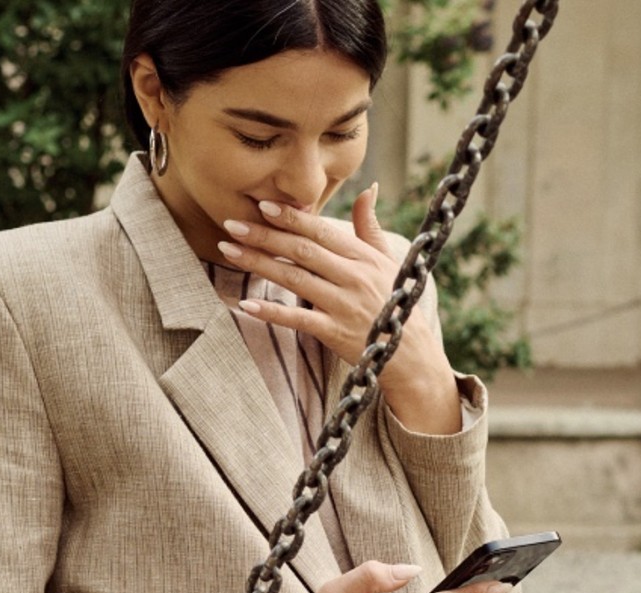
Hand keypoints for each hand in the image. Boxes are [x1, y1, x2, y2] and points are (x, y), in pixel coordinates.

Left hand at [217, 189, 460, 433]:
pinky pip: (298, 319)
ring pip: (295, 279)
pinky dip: (272, 312)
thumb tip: (369, 189)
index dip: (290, 218)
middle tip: (231, 224)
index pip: (321, 231)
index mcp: (362, 256)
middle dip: (264, 235)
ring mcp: (343, 304)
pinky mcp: (336, 332)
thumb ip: (370, 227)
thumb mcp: (387, 262)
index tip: (261, 205)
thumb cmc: (396, 304)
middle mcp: (353, 276)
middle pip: (302, 251)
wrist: (412, 355)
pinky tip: (246, 304)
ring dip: (258, 264)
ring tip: (228, 250)